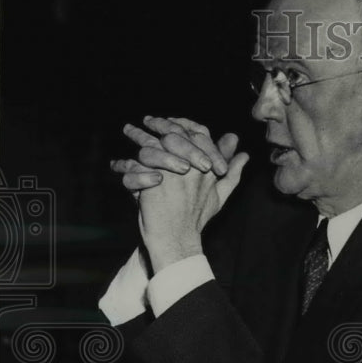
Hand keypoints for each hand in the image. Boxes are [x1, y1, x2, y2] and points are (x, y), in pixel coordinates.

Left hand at [111, 117, 248, 271]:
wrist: (179, 241)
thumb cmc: (196, 220)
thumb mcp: (219, 195)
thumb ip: (233, 172)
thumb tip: (245, 154)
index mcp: (209, 167)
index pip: (198, 133)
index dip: (185, 124)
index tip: (172, 120)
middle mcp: (193, 167)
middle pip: (176, 133)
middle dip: (161, 124)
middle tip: (148, 120)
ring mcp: (174, 174)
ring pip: (153, 145)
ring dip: (138, 135)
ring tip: (128, 131)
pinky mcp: (154, 183)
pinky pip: (136, 165)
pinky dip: (124, 164)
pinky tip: (116, 162)